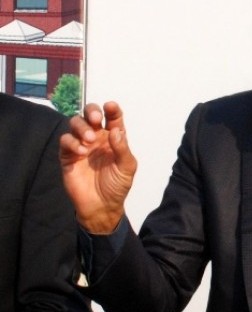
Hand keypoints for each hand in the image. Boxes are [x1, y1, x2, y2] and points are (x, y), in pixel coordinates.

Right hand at [59, 101, 136, 233]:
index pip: (113, 118)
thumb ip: (122, 149)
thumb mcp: (127, 167)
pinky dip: (72, 142)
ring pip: (76, 123)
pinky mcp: (68, 156)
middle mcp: (97, 137)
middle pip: (90, 114)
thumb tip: (116, 131)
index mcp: (113, 138)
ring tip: (90, 140)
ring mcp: (81, 145)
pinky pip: (65, 141)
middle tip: (96, 118)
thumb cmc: (117, 185)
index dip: (112, 110)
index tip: (111, 106)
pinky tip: (81, 152)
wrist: (101, 206)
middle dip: (91, 111)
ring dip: (82, 127)